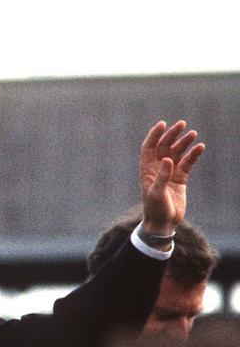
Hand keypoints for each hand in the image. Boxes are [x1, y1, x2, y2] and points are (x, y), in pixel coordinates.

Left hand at [139, 120, 204, 235]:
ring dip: (184, 143)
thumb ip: (162, 176)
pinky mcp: (180, 179)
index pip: (149, 147)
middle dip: (172, 135)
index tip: (162, 124)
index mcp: (146, 169)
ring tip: (193, 134)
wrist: (163, 223)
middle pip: (164, 146)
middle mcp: (157, 168)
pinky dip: (193, 155)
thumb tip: (168, 159)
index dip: (154, 135)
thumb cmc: (155, 208)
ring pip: (177, 153)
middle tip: (182, 124)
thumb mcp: (156, 193)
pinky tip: (200, 147)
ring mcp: (169, 172)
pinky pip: (187, 163)